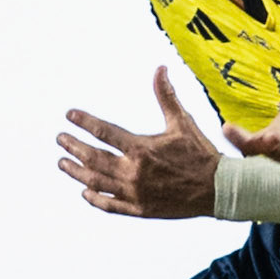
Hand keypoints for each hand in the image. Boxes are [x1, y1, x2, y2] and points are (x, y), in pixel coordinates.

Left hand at [57, 66, 218, 217]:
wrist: (218, 189)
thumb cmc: (200, 154)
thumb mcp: (182, 123)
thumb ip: (166, 96)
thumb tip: (160, 69)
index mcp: (141, 148)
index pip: (103, 132)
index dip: (84, 122)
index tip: (70, 115)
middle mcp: (133, 172)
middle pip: (93, 158)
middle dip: (73, 147)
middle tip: (60, 139)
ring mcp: (135, 193)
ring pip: (96, 182)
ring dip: (76, 172)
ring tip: (63, 163)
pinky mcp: (140, 210)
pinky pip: (110, 206)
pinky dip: (95, 199)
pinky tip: (85, 192)